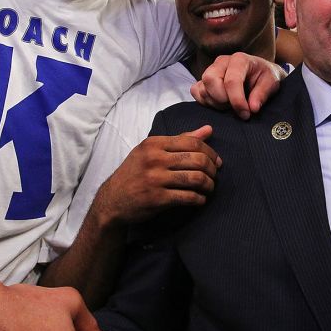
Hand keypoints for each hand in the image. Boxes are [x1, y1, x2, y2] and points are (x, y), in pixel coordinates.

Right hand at [94, 126, 219, 224]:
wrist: (113, 199)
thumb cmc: (136, 172)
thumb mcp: (152, 151)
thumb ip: (181, 140)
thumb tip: (209, 130)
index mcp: (154, 143)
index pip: (193, 142)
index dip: (211, 152)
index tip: (217, 162)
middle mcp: (154, 159)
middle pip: (198, 160)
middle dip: (212, 170)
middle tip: (214, 176)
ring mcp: (155, 179)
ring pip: (196, 179)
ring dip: (209, 185)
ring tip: (209, 188)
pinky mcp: (157, 198)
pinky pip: (188, 197)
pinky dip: (199, 199)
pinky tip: (200, 200)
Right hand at [190, 53, 285, 119]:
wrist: (261, 74)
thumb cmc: (266, 77)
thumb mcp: (272, 83)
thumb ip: (262, 94)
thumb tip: (252, 108)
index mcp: (240, 59)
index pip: (231, 80)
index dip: (237, 100)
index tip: (246, 114)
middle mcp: (222, 61)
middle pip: (210, 80)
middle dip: (222, 100)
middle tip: (236, 109)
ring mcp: (211, 70)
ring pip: (202, 88)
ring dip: (215, 103)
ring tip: (231, 107)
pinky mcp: (204, 80)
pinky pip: (196, 91)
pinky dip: (205, 101)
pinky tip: (220, 105)